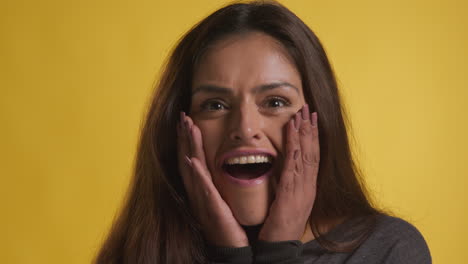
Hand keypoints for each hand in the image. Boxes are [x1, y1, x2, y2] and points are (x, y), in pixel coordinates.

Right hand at [177, 112, 248, 246]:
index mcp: (202, 189)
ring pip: (192, 169)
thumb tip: (224, 163)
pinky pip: (203, 189)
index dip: (188, 140)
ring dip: (188, 147)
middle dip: (184, 137)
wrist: (231, 249)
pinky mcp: (212, 210)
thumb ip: (219, 181)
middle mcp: (198, 192)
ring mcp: (202, 201)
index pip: (192, 159)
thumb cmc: (228, 224)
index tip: (187, 120)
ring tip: (187, 127)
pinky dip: (196, 175)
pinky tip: (192, 161)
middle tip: (183, 116)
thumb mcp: (222, 198)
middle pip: (187, 159)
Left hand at [258, 104, 318, 241]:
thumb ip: (289, 185)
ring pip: (305, 155)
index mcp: (307, 187)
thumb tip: (285, 169)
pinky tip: (292, 134)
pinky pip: (293, 165)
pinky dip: (294, 147)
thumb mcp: (288, 201)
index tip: (311, 120)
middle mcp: (308, 185)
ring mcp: (302, 188)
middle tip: (309, 109)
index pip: (312, 157)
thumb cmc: (282, 224)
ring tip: (302, 115)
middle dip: (311, 130)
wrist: (280, 245)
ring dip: (304, 133)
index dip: (312, 138)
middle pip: (312, 152)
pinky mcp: (292, 193)